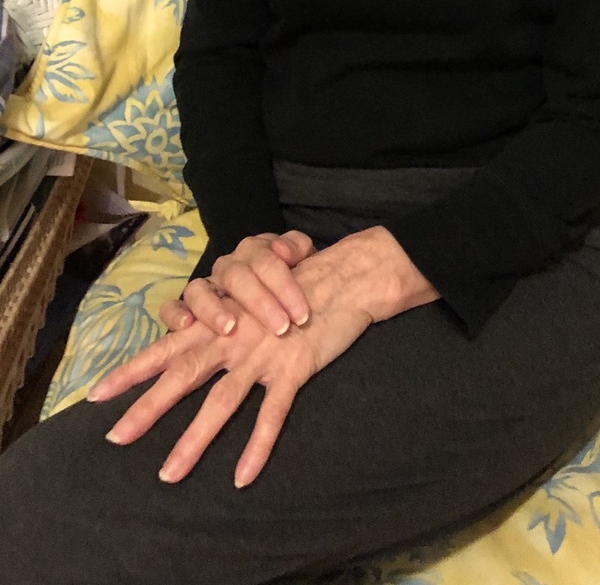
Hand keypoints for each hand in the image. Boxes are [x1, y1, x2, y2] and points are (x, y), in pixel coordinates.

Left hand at [93, 288, 371, 487]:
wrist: (346, 277)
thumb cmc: (299, 284)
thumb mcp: (255, 297)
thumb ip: (228, 318)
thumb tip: (199, 334)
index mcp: (221, 322)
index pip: (168, 346)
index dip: (133, 369)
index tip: (99, 393)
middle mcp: (233, 338)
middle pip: (182, 375)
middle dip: (146, 408)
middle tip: (114, 439)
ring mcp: (262, 354)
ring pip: (221, 403)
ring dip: (194, 441)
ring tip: (169, 475)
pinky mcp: (293, 369)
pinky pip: (272, 414)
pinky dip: (257, 446)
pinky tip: (242, 477)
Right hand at [160, 230, 315, 338]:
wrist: (272, 288)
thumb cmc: (289, 278)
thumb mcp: (301, 258)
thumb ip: (297, 247)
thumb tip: (283, 251)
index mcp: (254, 251)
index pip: (267, 261)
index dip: (285, 287)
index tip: (301, 314)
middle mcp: (227, 266)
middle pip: (237, 276)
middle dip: (260, 302)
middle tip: (281, 328)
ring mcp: (206, 286)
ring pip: (199, 289)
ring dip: (213, 309)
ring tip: (230, 328)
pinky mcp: (187, 307)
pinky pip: (171, 307)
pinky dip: (175, 315)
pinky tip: (186, 326)